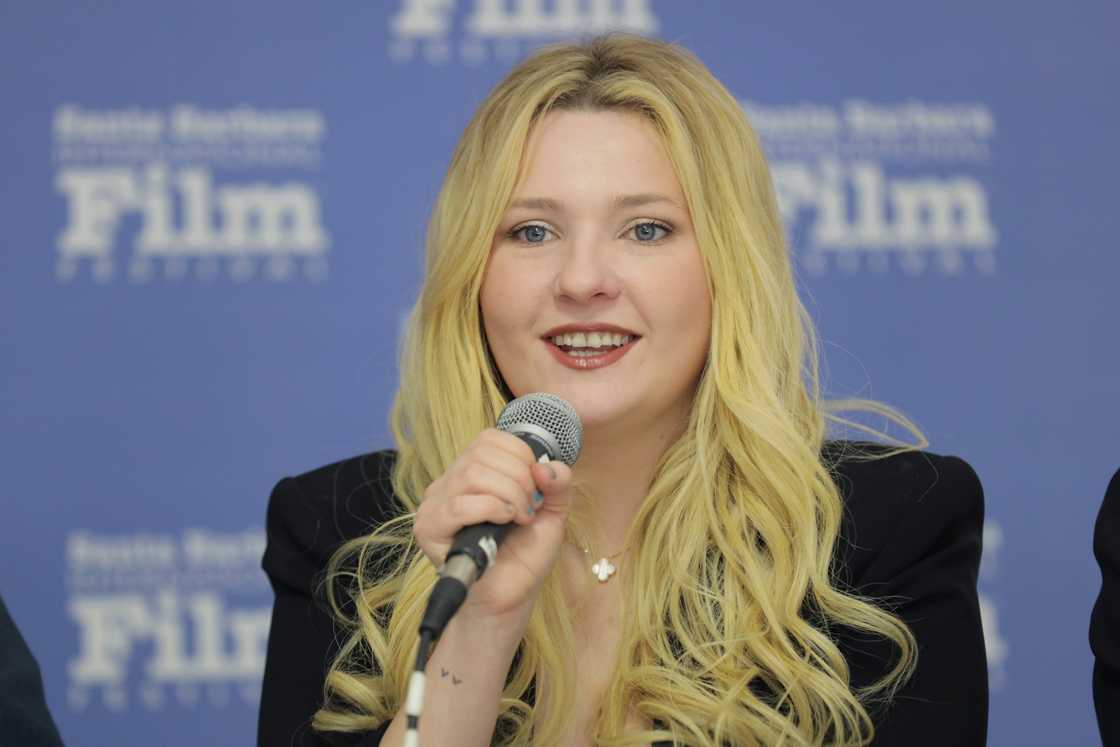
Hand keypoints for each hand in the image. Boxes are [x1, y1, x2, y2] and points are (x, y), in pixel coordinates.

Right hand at [413, 428, 572, 621]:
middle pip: (482, 455)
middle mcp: (449, 482)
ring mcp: (435, 504)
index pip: (489, 439)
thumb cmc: (524, 555)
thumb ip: (558, 483)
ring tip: (520, 518)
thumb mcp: (552, 512)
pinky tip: (505, 523)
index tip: (535, 486)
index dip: (520, 456)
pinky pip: (458, 505)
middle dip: (519, 479)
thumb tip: (546, 466)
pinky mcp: (429, 529)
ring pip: (471, 474)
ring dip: (508, 494)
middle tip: (529, 508)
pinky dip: (491, 509)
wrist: (510, 595)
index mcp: (472, 471)